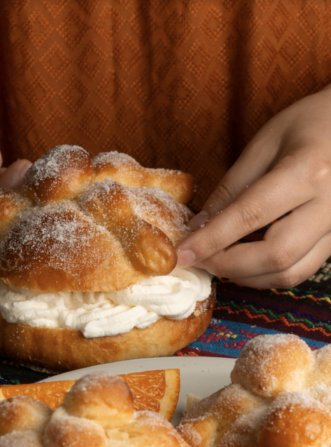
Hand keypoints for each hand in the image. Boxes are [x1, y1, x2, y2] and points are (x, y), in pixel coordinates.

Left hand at [176, 87, 330, 287]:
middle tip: (200, 260)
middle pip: (275, 256)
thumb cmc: (311, 123)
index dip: (210, 241)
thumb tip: (199, 228)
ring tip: (219, 261)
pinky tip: (245, 262)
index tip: (182, 254)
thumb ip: (231, 188)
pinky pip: (301, 270)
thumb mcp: (264, 144)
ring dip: (246, 276)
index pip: (249, 216)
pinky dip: (266, 274)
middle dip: (228, 265)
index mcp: (308, 171)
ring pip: (290, 273)